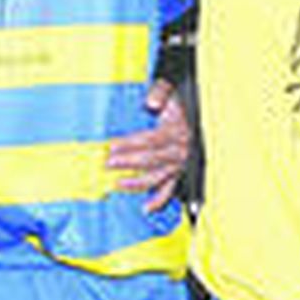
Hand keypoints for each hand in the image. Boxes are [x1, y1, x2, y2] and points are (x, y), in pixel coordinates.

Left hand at [106, 80, 190, 211]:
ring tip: (118, 184)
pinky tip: (146, 208)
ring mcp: (180, 164)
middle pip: (152, 159)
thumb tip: (151, 102)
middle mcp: (180, 150)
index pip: (151, 140)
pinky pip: (170, 189)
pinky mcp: (179, 173)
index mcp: (177, 131)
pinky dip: (159, 200)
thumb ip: (161, 93)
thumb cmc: (176, 103)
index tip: (111, 146)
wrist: (191, 112)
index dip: (131, 144)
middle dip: (128, 163)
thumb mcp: (171, 92)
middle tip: (108, 164)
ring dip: (138, 183)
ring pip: (158, 176)